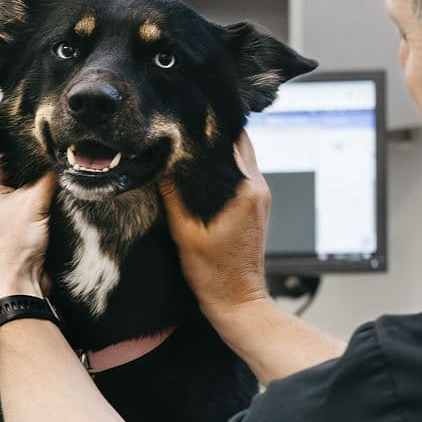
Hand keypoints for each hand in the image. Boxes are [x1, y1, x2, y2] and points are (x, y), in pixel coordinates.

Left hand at [0, 150, 52, 306]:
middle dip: (41, 164)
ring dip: (47, 184)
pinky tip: (63, 196)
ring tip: (64, 178)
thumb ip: (48, 175)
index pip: (6, 149)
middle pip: (20, 165)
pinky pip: (37, 202)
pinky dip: (50, 199)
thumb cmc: (9, 253)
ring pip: (31, 184)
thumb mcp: (32, 203)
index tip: (51, 135)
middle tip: (62, 157)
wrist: (15, 290)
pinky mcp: (19, 224)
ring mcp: (3, 210)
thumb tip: (61, 156)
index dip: (28, 141)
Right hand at [161, 133, 272, 326]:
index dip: (210, 126)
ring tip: (191, 151)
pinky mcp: (257, 207)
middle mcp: (258, 188)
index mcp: (245, 190)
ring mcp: (261, 198)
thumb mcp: (184, 232)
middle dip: (215, 135)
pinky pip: (242, 176)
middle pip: (240, 143)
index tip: (188, 120)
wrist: (238, 301)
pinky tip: (202, 174)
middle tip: (187, 132)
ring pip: (241, 158)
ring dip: (219, 153)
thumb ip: (173, 194)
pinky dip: (224, 169)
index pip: (232, 138)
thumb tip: (160, 163)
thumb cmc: (215, 274)